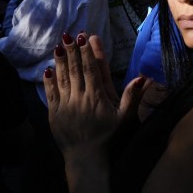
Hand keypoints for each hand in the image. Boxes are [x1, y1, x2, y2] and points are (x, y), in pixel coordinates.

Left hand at [44, 33, 147, 156]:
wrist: (86, 158)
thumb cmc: (109, 137)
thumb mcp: (125, 118)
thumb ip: (132, 97)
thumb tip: (143, 78)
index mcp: (96, 97)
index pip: (91, 69)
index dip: (88, 52)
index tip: (86, 37)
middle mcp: (79, 97)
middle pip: (76, 69)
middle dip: (73, 51)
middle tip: (70, 34)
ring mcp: (65, 105)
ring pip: (62, 78)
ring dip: (61, 60)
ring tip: (59, 45)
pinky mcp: (54, 113)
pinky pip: (51, 93)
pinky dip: (50, 80)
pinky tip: (49, 69)